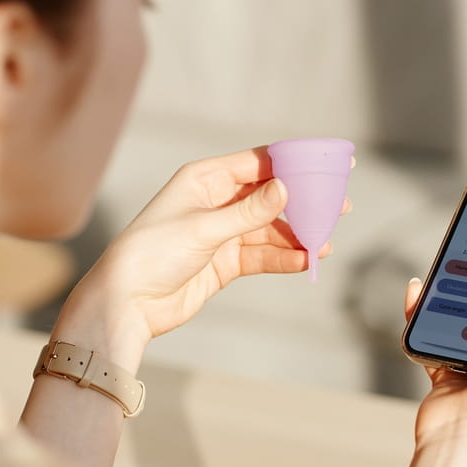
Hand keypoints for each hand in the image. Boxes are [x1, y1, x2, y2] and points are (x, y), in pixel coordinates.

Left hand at [54, 147, 350, 368]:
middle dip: (304, 203)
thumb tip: (286, 189)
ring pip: (270, 229)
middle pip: (270, 196)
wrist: (127, 302)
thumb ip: (248, 211)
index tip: (327, 165)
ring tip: (324, 245)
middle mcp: (216, 201)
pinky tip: (305, 262)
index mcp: (205, 179)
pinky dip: (284, 258)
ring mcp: (222, 233)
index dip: (294, 163)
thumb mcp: (204, 228)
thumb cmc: (152, 253)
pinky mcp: (225, 262)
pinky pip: (262, 256)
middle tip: (340, 207)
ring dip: (297, 236)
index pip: (258, 163)